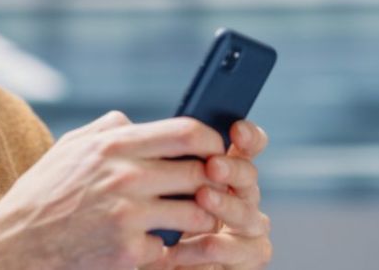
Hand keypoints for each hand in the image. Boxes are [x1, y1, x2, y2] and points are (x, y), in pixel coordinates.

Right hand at [0, 111, 227, 269]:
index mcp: (113, 146)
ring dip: (197, 219)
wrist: (12, 246)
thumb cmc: (42, 194)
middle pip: (199, 174)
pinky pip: (169, 248)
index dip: (212, 141)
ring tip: (187, 219)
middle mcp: (125, 177)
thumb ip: (108, 129)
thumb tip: (138, 122)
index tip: (215, 150)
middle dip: (210, 183)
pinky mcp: (127, 253)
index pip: (187, 132)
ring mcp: (127, 217)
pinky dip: (164, 248)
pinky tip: (150, 244)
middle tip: (208, 190)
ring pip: (196, 214)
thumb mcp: (69, 148)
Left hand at [142, 120, 271, 269]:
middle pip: (250, 177)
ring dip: (226, 205)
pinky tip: (182, 247)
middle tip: (213, 166)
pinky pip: (240, 254)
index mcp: (223, 173)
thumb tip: (128, 123)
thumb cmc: (144, 220)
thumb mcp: (143, 184)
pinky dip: (210, 248)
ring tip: (202, 199)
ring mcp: (245, 231)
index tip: (235, 129)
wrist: (139, 260)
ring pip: (249, 216)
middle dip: (234, 169)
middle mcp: (240, 198)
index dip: (248, 137)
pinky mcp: (241, 261)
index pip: (245, 148)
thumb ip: (146, 157)